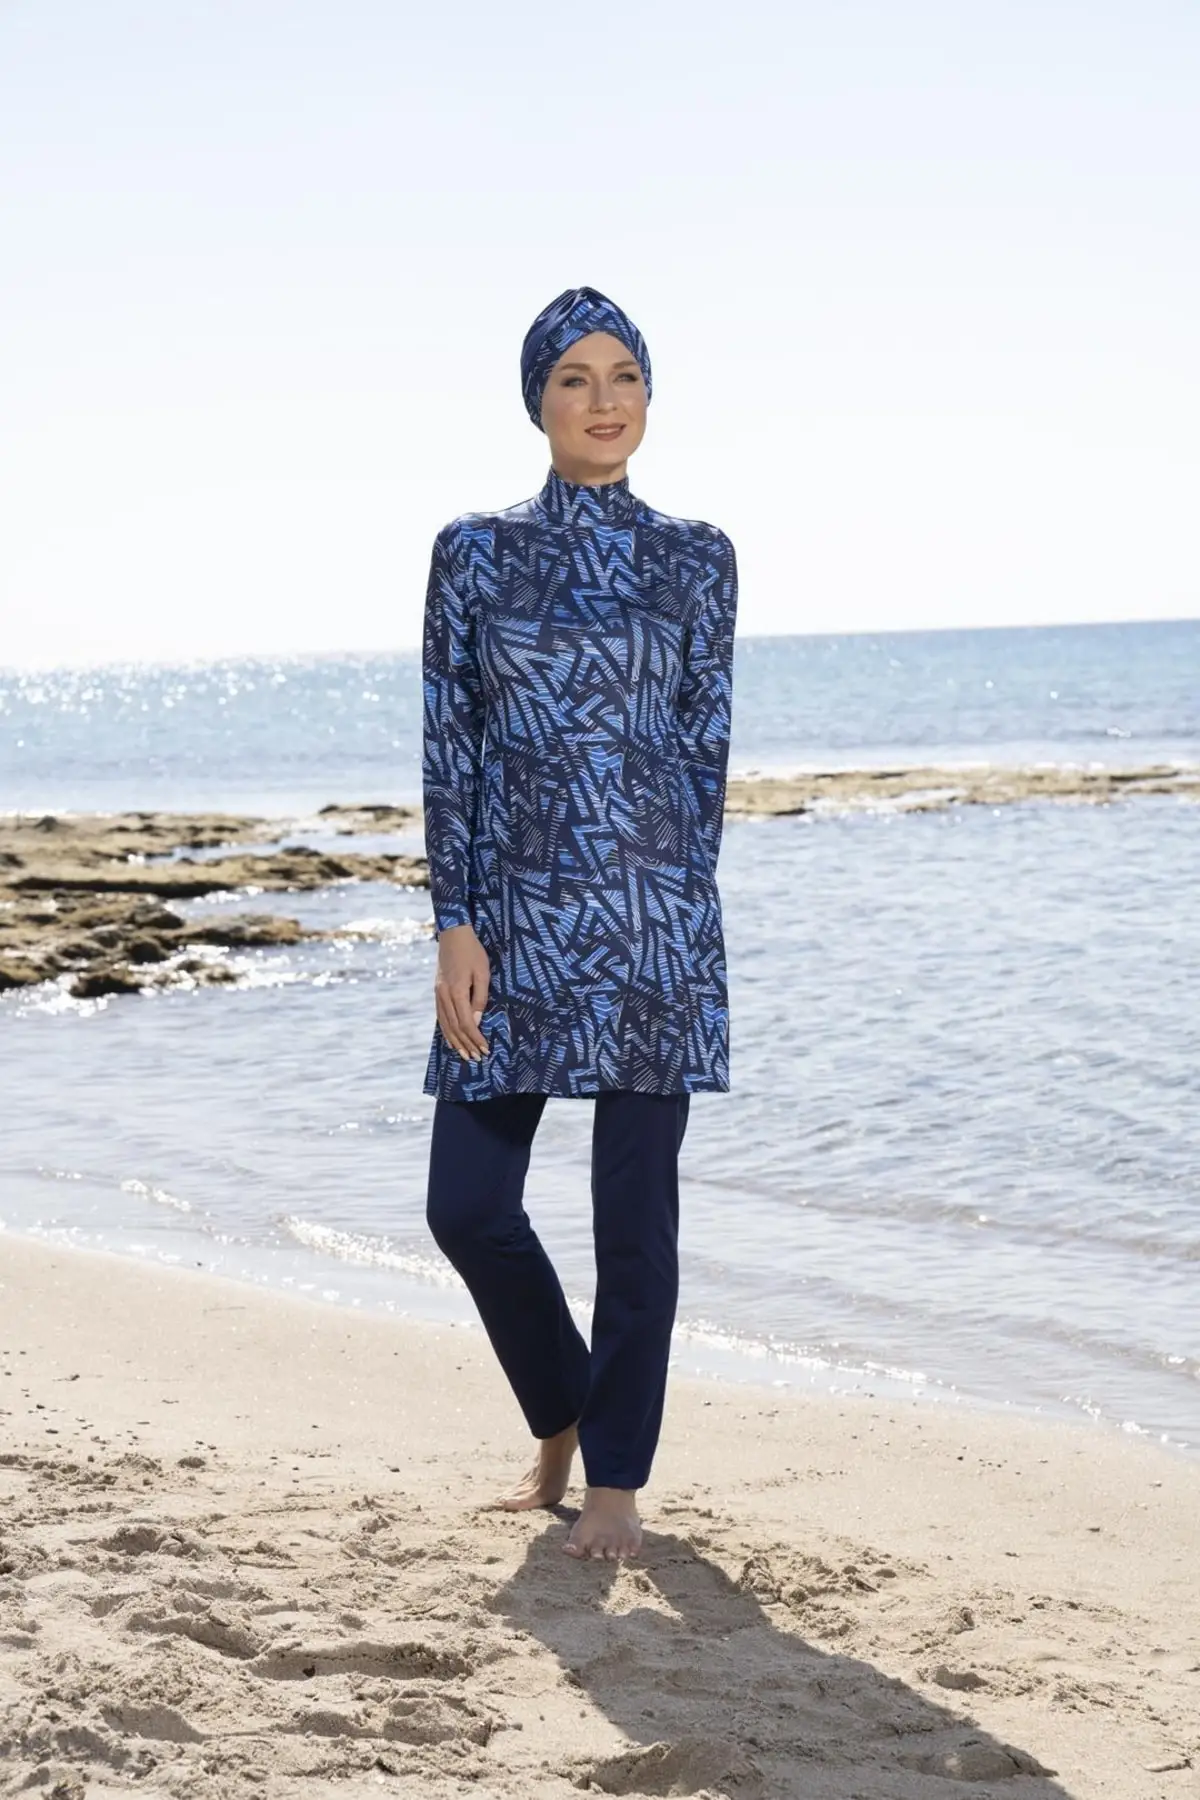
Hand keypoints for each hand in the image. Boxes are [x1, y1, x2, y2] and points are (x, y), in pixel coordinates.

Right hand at [434, 923, 490, 1061]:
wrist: (453, 935)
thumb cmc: (473, 952)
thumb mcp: (482, 973)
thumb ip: (480, 998)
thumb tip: (477, 1021)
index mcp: (456, 991)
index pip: (466, 1022)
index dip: (475, 1038)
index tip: (485, 1049)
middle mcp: (444, 996)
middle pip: (455, 1027)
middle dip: (466, 1044)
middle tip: (476, 1058)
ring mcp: (438, 994)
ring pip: (445, 1024)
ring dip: (455, 1042)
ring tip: (464, 1055)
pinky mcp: (437, 992)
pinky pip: (440, 1017)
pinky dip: (446, 1031)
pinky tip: (451, 1039)